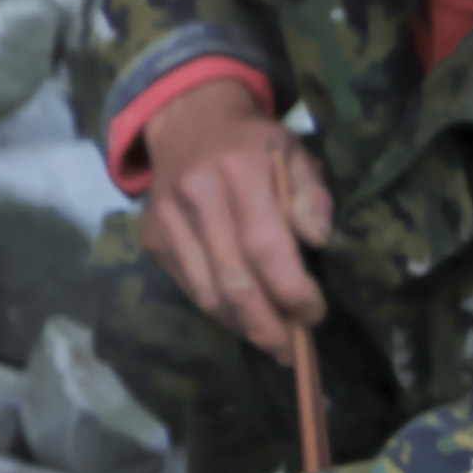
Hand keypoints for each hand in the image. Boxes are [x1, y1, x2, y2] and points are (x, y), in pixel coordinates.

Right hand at [134, 76, 333, 356]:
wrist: (188, 122)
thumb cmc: (252, 143)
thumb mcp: (294, 153)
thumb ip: (312, 195)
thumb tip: (318, 240)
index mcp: (239, 170)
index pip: (266, 246)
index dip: (292, 290)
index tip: (314, 312)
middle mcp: (197, 196)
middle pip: (234, 281)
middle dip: (267, 324)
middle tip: (292, 349)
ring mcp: (168, 220)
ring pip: (208, 293)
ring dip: (243, 326)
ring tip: (271, 341)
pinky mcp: (153, 239)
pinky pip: (189, 287)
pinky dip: (219, 309)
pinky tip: (242, 316)